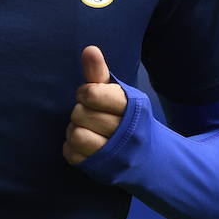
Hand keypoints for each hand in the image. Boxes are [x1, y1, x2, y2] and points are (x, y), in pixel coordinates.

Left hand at [62, 46, 127, 164]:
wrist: (148, 158)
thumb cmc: (126, 118)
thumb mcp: (118, 94)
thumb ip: (100, 73)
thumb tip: (89, 49)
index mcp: (132, 108)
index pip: (92, 94)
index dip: (86, 93)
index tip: (90, 96)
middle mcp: (125, 132)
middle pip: (81, 114)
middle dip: (81, 111)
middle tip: (91, 115)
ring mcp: (113, 154)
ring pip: (76, 135)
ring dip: (75, 129)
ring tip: (86, 128)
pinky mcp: (100, 169)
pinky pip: (71, 154)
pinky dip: (72, 148)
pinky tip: (85, 145)